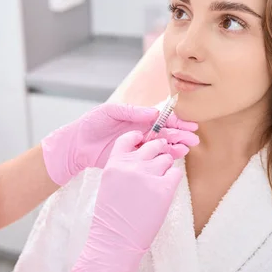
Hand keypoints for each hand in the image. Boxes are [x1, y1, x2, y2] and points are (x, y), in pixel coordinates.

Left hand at [42, 103, 197, 184]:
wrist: (77, 144)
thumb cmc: (92, 123)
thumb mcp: (110, 111)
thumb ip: (132, 112)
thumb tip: (153, 112)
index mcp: (138, 118)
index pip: (162, 118)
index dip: (176, 120)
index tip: (189, 123)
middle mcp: (142, 132)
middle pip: (167, 132)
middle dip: (182, 134)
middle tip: (195, 138)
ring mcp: (139, 147)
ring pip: (163, 145)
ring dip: (177, 146)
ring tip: (188, 147)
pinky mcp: (135, 160)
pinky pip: (153, 159)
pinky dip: (165, 158)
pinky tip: (176, 157)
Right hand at [64, 130, 195, 271]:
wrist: (115, 240)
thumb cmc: (112, 215)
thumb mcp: (110, 184)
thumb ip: (123, 166)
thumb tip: (144, 155)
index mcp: (115, 163)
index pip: (129, 138)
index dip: (140, 138)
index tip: (144, 142)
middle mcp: (131, 166)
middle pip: (153, 146)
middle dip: (158, 152)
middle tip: (157, 164)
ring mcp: (148, 176)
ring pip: (166, 158)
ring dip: (166, 167)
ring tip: (158, 183)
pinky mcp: (164, 189)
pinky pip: (176, 174)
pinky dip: (173, 181)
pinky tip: (164, 192)